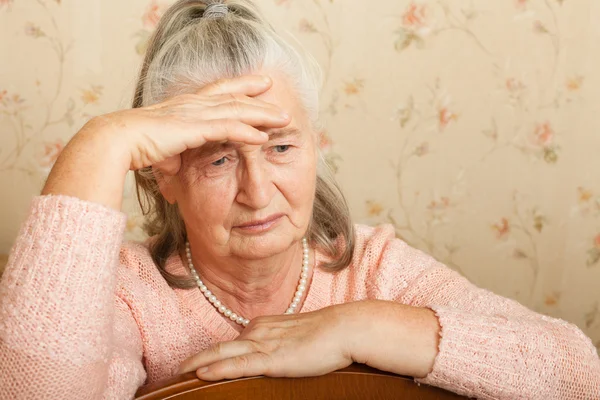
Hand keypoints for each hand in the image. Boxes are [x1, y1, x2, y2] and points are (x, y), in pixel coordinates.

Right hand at [92, 74, 290, 175]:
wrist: (115, 141)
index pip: (218, 91)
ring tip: (283, 118)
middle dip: (256, 94)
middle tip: (275, 90)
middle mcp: (192, 105)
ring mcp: (194, 115)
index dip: (240, 86)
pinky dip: (247, 133)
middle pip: (233, 97)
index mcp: (184, 106)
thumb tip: (173, 163)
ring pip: (236, 111)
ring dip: (262, 115)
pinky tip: (263, 137)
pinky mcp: (193, 129)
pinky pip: (227, 130)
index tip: (258, 84)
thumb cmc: (132, 146)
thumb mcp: (160, 148)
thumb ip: (172, 153)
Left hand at [177, 305, 353, 380]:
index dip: (212, 353)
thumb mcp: (296, 338)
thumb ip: (279, 344)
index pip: (231, 341)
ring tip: (180, 372)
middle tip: (177, 369)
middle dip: (197, 358)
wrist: (344, 328)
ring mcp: (264, 344)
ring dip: (199, 363)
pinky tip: (202, 374)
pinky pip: (239, 364)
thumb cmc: (326, 336)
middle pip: (220, 345)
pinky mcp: (272, 358)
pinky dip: (218, 369)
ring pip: (223, 353)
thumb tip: (271, 357)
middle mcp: (258, 332)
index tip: (197, 364)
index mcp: (263, 326)